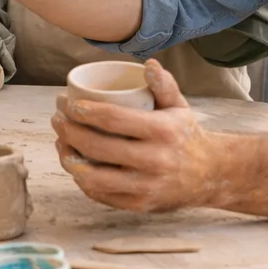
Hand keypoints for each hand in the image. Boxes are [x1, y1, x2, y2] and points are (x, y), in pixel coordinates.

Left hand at [50, 60, 220, 211]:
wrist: (210, 175)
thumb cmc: (185, 135)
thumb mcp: (179, 107)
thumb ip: (164, 84)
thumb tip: (147, 63)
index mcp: (163, 132)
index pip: (113, 119)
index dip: (84, 111)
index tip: (67, 103)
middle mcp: (154, 161)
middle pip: (98, 147)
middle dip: (69, 131)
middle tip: (58, 119)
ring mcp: (145, 187)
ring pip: (94, 176)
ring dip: (69, 158)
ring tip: (60, 142)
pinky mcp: (138, 205)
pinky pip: (100, 194)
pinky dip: (82, 179)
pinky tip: (74, 163)